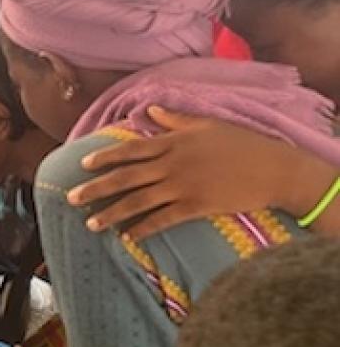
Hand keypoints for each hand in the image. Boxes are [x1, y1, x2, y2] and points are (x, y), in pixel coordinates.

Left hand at [67, 106, 301, 240]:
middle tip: (71, 199)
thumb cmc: (242, 144)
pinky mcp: (194, 207)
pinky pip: (161, 219)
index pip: (130, 149)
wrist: (274, 169)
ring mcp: (182, 187)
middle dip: (96, 188)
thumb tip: (150, 110)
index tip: (83, 165)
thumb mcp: (207, 125)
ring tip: (90, 224)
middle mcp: (171, 164)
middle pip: (125, 177)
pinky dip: (142, 228)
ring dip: (112, 213)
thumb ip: (175, 120)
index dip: (105, 158)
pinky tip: (126, 237)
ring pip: (138, 201)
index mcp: (172, 142)